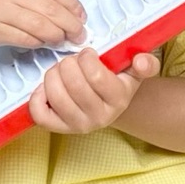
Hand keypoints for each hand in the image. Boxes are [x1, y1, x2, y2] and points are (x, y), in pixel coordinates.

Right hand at [0, 0, 86, 49]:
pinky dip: (40, 43)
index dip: (75, 7)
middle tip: (79, 36)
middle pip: (53, 10)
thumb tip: (75, 13)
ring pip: (42, 27)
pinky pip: (26, 39)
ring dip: (58, 37)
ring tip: (63, 41)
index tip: (82, 18)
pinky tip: (43, 43)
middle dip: (72, 26)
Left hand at [30, 51, 159, 134]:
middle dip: (67, 64)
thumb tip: (141, 61)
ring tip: (60, 71)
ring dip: (52, 75)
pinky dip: (37, 97)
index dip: (86, 58)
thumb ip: (146, 63)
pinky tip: (47, 87)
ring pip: (55, 95)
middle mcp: (100, 117)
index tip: (88, 54)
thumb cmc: (118, 82)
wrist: (109, 106)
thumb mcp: (135, 71)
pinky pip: (40, 114)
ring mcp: (79, 125)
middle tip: (72, 61)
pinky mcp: (59, 129)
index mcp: (119, 100)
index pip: (96, 76)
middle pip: (73, 84)